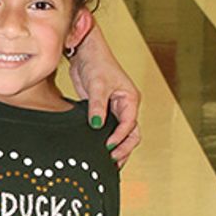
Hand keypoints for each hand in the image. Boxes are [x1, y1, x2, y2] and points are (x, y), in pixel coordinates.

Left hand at [68, 23, 140, 166]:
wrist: (85, 53)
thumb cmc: (97, 62)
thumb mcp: (97, 85)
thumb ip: (97, 106)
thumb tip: (97, 124)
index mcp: (130, 99)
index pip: (129, 124)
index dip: (120, 137)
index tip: (109, 146)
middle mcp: (125, 106)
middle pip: (131, 134)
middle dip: (124, 149)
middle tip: (111, 161)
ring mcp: (115, 109)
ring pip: (122, 134)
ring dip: (118, 148)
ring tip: (109, 163)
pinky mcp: (103, 110)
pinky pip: (109, 130)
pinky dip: (107, 140)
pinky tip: (100, 151)